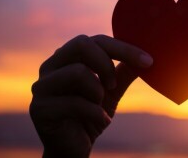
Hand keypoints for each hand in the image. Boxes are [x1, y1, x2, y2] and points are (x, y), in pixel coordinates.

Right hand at [29, 35, 152, 157]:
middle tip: (113, 85)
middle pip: (81, 43)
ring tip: (99, 104)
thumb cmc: (91, 114)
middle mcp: (50, 66)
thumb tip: (147, 55)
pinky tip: (101, 120)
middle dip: (106, 64)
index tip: (148, 61)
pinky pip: (74, 103)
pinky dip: (95, 113)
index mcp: (67, 57)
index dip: (124, 48)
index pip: (96, 40)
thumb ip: (123, 71)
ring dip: (98, 91)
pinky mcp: (39, 109)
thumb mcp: (111, 90)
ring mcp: (42, 87)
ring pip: (77, 71)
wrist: (73, 148)